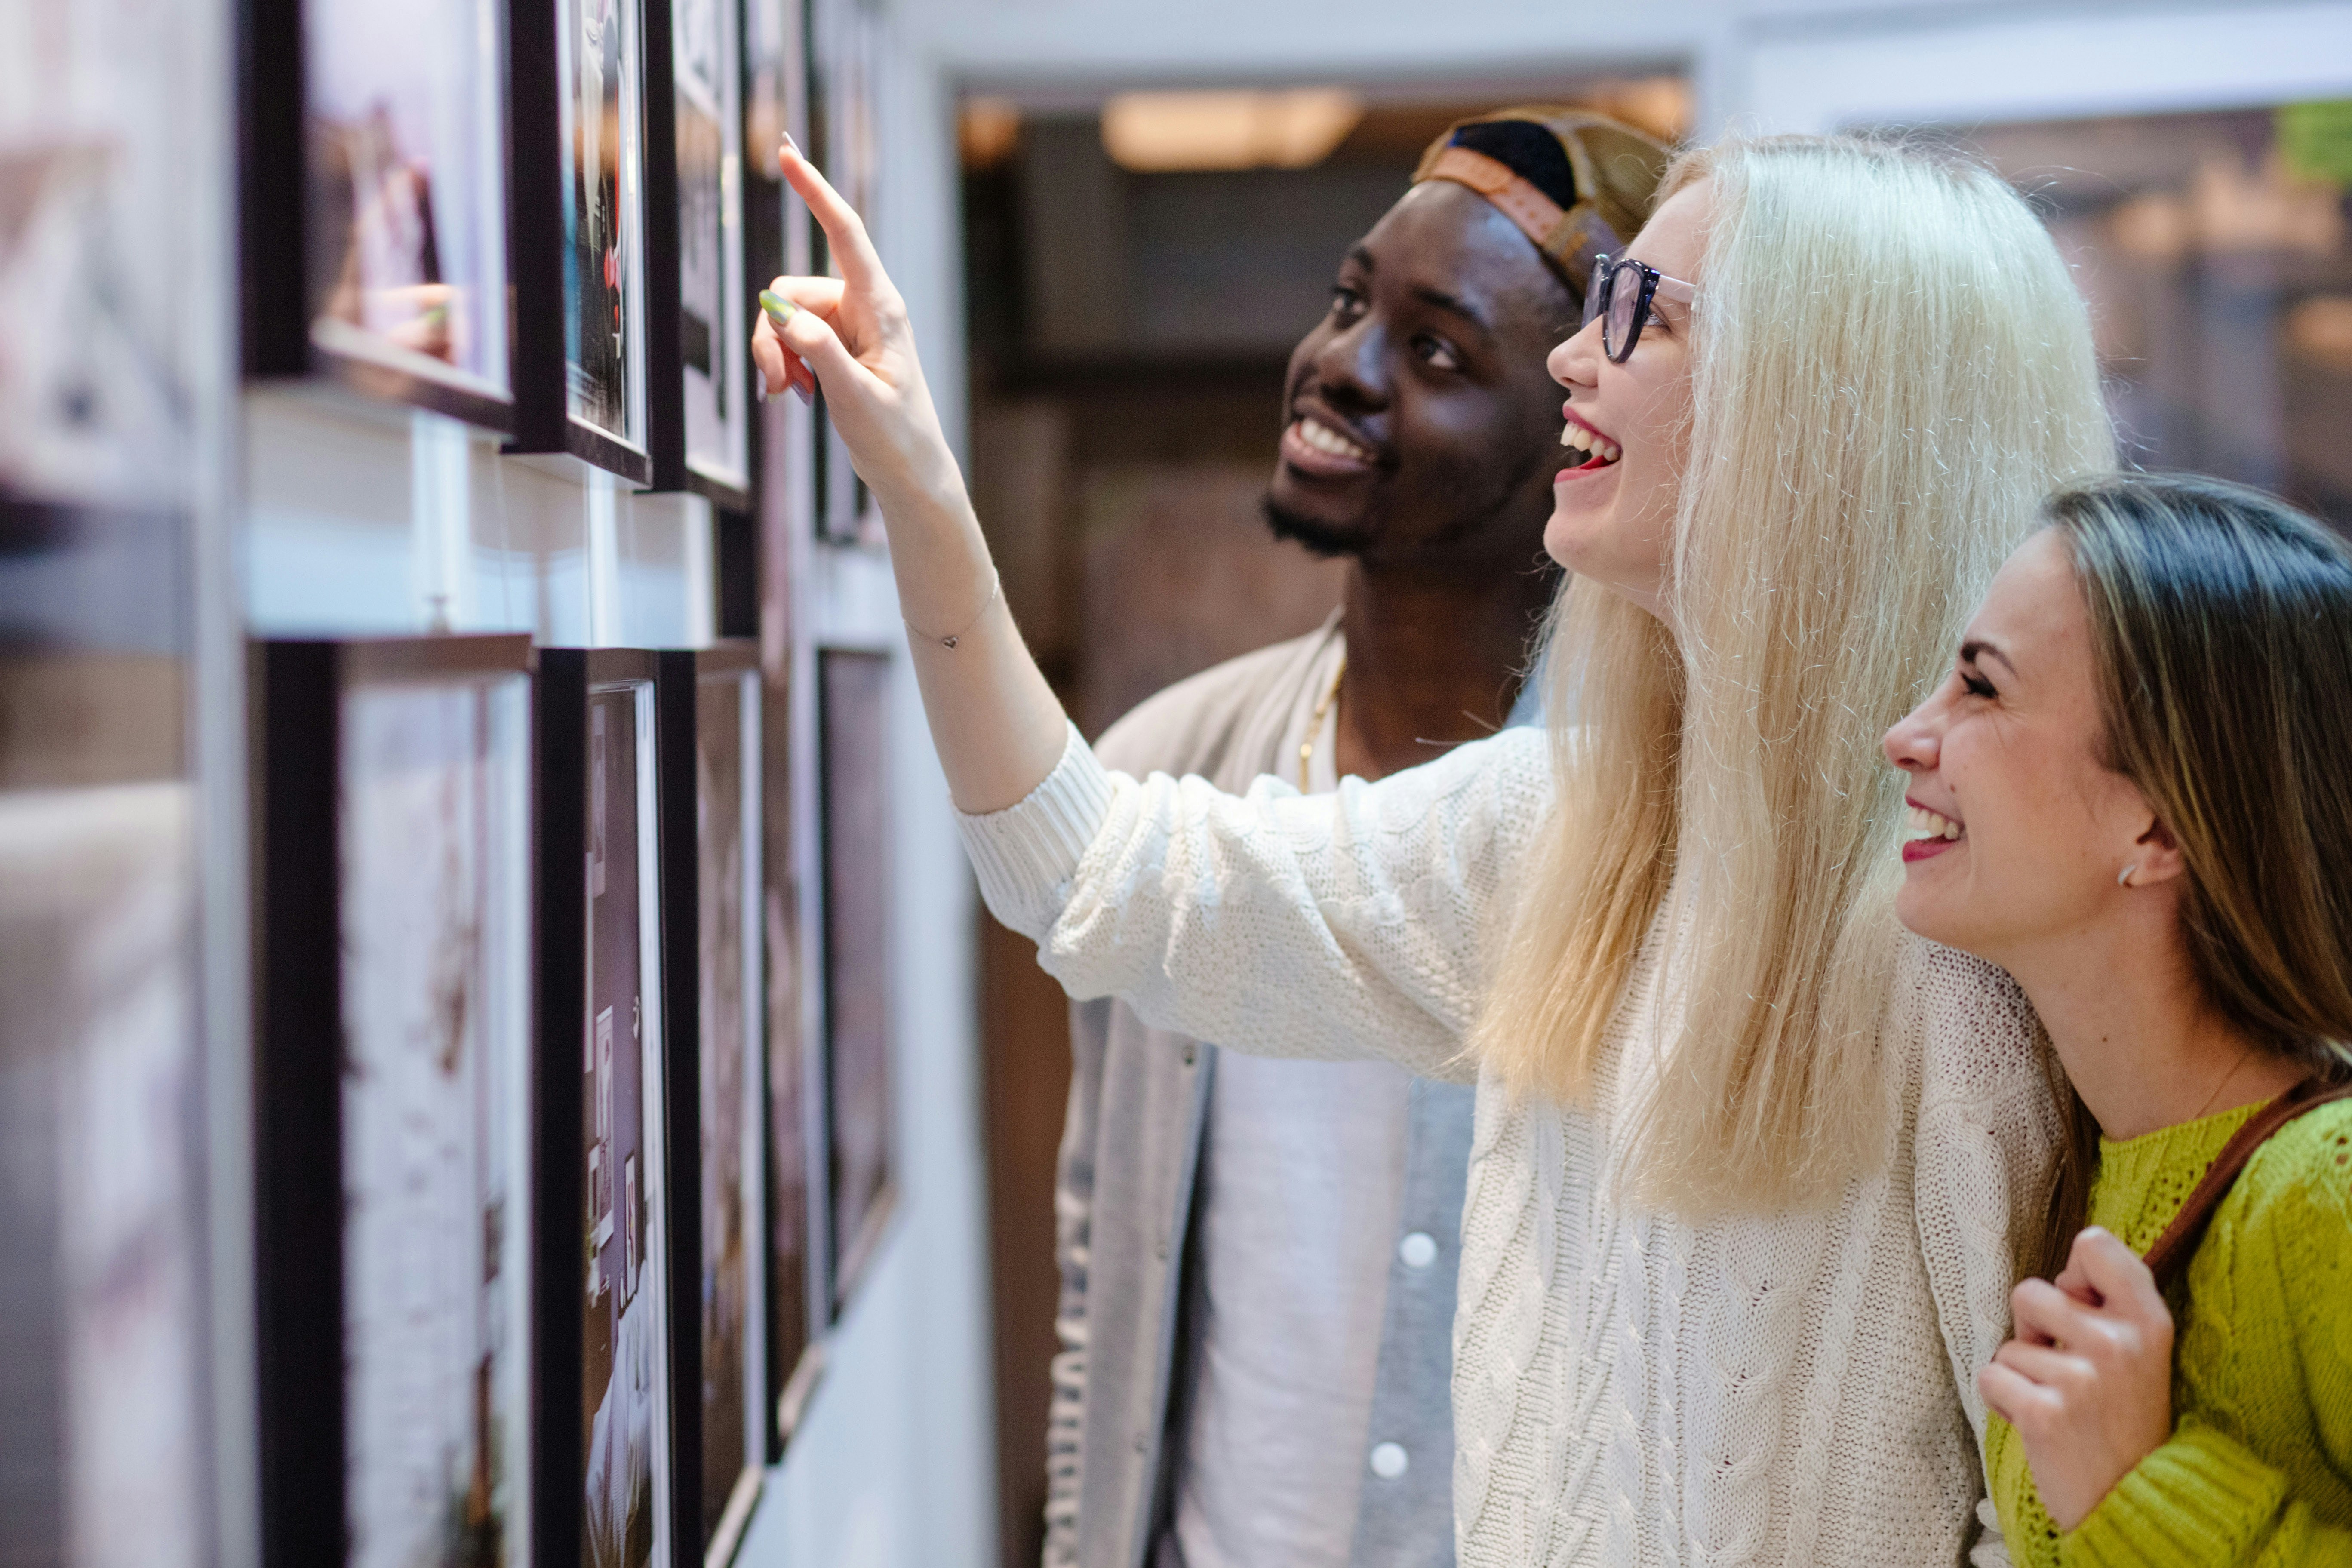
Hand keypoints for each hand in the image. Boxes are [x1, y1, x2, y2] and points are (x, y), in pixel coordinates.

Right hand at [752, 140, 961, 513]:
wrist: (910, 472)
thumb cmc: (895, 437)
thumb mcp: (854, 396)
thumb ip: (817, 350)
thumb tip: (778, 311)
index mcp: (881, 308)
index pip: (845, 234)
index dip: (815, 190)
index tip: (787, 153)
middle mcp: (864, 308)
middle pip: (791, 290)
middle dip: (771, 332)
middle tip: (777, 383)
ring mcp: (848, 326)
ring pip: (783, 316)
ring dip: (774, 353)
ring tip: (787, 393)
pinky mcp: (835, 346)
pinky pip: (790, 338)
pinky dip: (782, 363)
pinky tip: (792, 393)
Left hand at [1977, 1227, 2175, 1530]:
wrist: (2133, 1502)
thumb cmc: (2124, 1419)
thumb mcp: (2142, 1353)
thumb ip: (2109, 1304)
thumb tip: (2065, 1272)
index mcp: (2148, 1320)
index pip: (2094, 1244)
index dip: (2073, 1272)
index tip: (2080, 1305)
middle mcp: (2117, 1343)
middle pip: (2028, 1292)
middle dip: (2033, 1330)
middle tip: (2064, 1369)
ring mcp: (2080, 1379)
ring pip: (2007, 1344)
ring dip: (2021, 1373)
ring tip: (2058, 1404)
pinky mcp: (2043, 1412)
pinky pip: (1990, 1377)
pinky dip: (2002, 1401)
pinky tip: (2036, 1423)